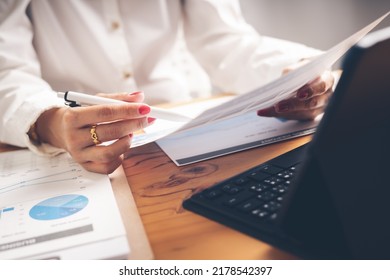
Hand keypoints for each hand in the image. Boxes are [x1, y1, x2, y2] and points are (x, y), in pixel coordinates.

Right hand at [36, 91, 154, 173]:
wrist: (59, 130)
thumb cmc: (80, 114)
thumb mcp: (94, 101)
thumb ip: (117, 99)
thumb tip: (139, 97)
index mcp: (73, 116)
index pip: (105, 112)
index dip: (128, 110)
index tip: (145, 108)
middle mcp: (74, 137)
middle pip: (109, 132)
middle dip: (133, 125)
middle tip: (147, 119)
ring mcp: (79, 154)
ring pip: (109, 153)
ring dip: (126, 142)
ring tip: (130, 133)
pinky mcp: (84, 166)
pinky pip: (107, 167)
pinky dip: (119, 158)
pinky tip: (121, 148)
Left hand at [257, 68, 335, 120]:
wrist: (309, 77)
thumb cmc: (306, 71)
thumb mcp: (300, 66)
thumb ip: (293, 72)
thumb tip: (283, 80)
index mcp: (327, 80)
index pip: (321, 86)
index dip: (311, 91)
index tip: (299, 94)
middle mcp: (326, 96)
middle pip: (311, 103)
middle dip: (293, 105)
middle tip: (277, 106)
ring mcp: (319, 108)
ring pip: (302, 113)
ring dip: (283, 112)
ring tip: (267, 110)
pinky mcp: (310, 115)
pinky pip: (296, 117)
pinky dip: (281, 115)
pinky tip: (267, 112)